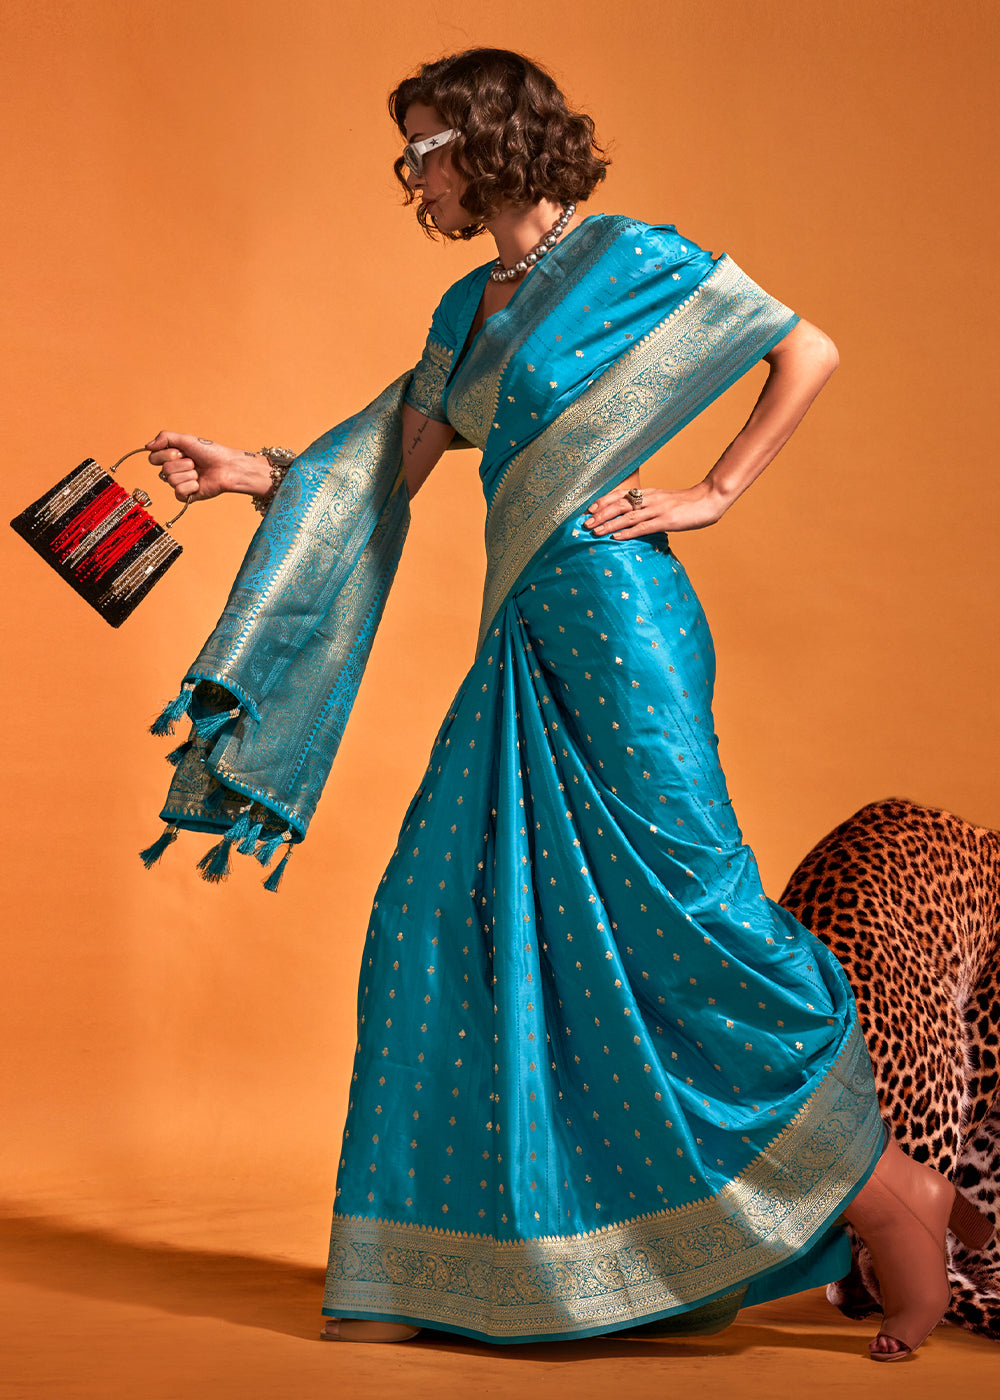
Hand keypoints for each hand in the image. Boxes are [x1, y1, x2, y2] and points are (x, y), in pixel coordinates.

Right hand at [145, 432, 271, 503]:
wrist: (227, 467)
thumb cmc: (210, 452)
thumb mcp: (186, 439)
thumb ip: (165, 437)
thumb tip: (146, 446)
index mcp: (170, 457)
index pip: (153, 458)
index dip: (167, 454)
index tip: (181, 451)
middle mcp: (173, 470)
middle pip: (164, 469)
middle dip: (182, 463)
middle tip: (194, 462)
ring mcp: (179, 483)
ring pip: (171, 480)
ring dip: (189, 474)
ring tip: (199, 472)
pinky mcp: (186, 496)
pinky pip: (178, 492)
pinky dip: (191, 486)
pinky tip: (199, 483)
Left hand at [582, 480, 728, 538]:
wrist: (710, 499)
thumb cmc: (689, 503)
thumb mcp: (666, 500)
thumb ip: (651, 506)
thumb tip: (637, 516)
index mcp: (649, 493)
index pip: (621, 495)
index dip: (604, 501)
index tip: (589, 509)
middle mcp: (650, 499)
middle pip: (620, 505)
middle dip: (601, 514)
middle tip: (585, 523)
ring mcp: (658, 509)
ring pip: (628, 517)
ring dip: (609, 524)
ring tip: (595, 531)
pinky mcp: (666, 521)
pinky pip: (643, 527)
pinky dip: (627, 532)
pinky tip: (615, 538)